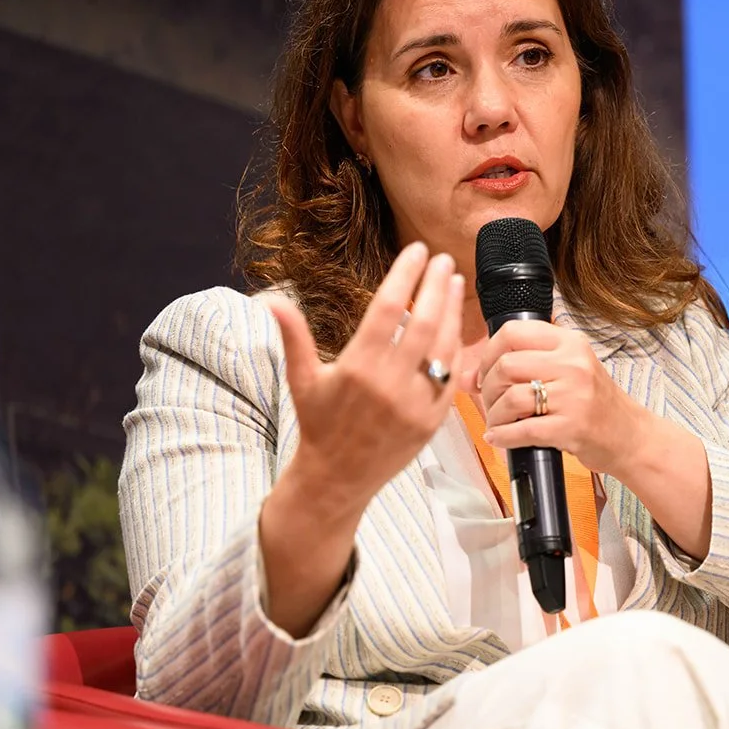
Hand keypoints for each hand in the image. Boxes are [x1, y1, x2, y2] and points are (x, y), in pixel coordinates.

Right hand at [268, 242, 464, 526]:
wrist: (337, 478)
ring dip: (453, 311)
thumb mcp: (302, 379)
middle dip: (437, 286)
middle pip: (424, 322)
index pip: (388, 308)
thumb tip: (271, 300)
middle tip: (443, 259)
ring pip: (444, 347)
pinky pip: (452, 377)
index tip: (417, 250)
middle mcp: (390, 385)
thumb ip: (294, 337)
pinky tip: (456, 324)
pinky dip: (457, 348)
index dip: (405, 275)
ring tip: (455, 282)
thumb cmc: (318, 423)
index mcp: (358, 368)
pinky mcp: (434, 420)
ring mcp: (416, 404)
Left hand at [476, 319, 646, 475]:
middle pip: (506, 365)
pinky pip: (521, 430)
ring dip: (494, 415)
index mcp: (570, 342)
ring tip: (498, 422)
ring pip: (511, 397)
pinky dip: (503, 436)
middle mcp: (573, 364)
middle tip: (491, 401)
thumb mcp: (566, 371)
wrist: (629, 435)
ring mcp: (574, 396)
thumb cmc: (594, 403)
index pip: (513, 332)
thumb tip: (467, 376)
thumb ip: (521, 367)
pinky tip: (500, 437)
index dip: (488, 353)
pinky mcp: (571, 427)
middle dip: (488, 388)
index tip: (485, 372)